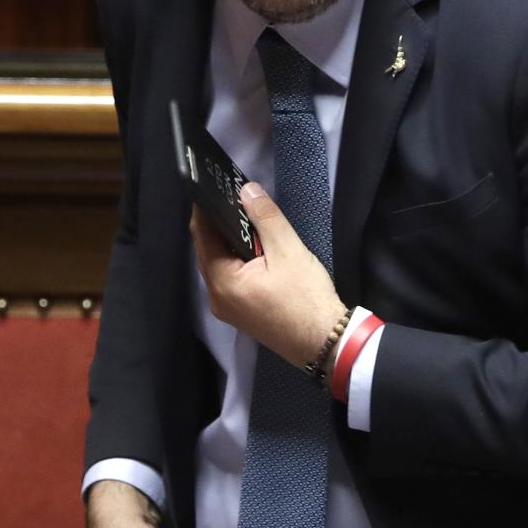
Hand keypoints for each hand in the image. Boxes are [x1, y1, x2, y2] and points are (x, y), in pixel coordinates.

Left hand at [191, 183, 345, 372]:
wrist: (326, 343)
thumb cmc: (307, 299)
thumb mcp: (288, 251)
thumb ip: (265, 218)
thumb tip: (246, 190)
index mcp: (222, 282)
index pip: (202, 235)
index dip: (206, 208)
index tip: (212, 185)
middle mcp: (217, 297)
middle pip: (208, 251)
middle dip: (218, 223)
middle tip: (231, 196)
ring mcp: (228, 308)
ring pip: (219, 265)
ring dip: (229, 242)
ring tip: (243, 215)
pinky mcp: (242, 314)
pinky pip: (230, 278)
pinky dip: (237, 260)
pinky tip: (252, 246)